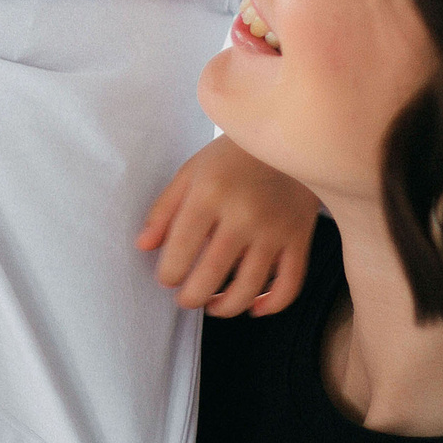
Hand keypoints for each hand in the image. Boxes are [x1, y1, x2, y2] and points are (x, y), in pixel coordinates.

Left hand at [138, 134, 321, 316]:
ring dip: (226, 308)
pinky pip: (289, 284)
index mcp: (209, 194)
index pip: (180, 250)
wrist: (289, 134)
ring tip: (214, 305)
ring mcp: (274, 228)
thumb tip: (143, 247)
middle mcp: (243, 214)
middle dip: (192, 298)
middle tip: (187, 299)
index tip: (168, 279)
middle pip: (211, 275)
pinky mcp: (299, 237)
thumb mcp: (191, 172)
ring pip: (248, 287)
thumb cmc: (232, 156)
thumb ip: (164, 210)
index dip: (169, 275)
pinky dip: (271, 304)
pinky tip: (254, 307)